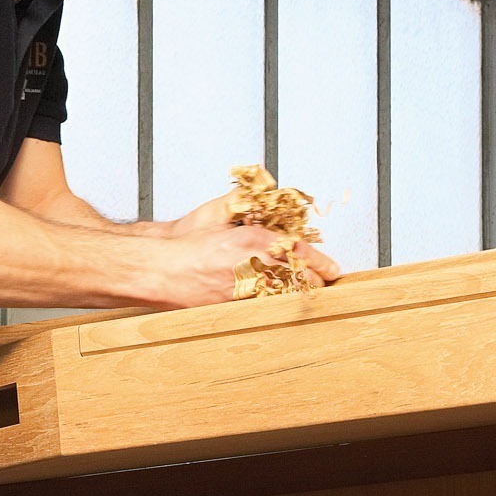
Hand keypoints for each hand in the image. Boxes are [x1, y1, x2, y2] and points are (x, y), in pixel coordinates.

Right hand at [154, 222, 340, 306]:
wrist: (162, 270)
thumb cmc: (185, 245)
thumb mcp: (217, 215)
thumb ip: (243, 204)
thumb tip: (261, 188)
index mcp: (253, 241)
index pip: (300, 252)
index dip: (321, 262)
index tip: (332, 268)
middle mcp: (253, 265)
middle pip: (300, 278)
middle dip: (315, 281)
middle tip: (325, 282)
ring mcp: (246, 289)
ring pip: (287, 295)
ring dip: (298, 294)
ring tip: (305, 293)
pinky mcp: (236, 306)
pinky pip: (266, 307)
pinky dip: (277, 305)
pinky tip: (280, 303)